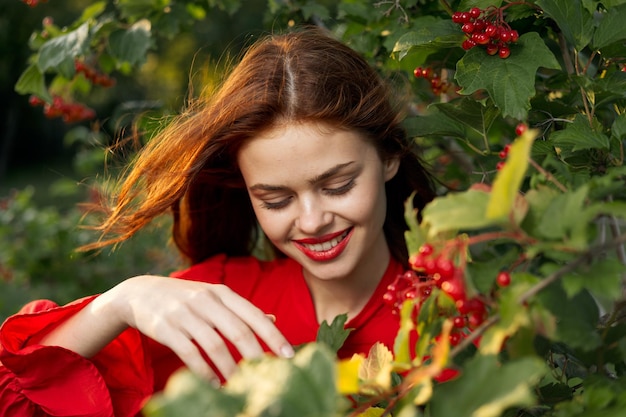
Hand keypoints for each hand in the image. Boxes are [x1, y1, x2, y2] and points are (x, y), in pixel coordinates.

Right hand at [104, 276, 293, 382]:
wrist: (140, 293)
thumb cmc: (185, 298)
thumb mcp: (213, 296)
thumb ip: (241, 309)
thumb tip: (273, 319)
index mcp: (222, 293)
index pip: (253, 315)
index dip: (273, 335)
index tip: (289, 355)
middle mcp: (206, 300)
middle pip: (238, 330)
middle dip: (256, 355)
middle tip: (270, 376)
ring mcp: (185, 314)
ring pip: (215, 345)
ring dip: (230, 369)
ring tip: (240, 387)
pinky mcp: (167, 328)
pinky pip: (190, 353)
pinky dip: (204, 372)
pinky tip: (214, 385)